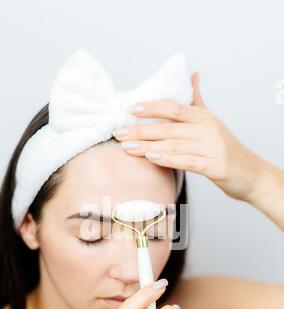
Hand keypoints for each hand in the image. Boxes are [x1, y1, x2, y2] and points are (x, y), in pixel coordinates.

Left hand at [113, 72, 263, 202]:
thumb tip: (192, 75)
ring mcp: (211, 148)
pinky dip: (169, 159)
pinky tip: (152, 158)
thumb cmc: (225, 148)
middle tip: (118, 132)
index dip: (151, 107)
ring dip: (147, 146)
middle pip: (168, 128)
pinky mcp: (214, 167)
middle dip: (140, 130)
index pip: (173, 108)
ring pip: (174, 145)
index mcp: (203, 117)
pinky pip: (188, 162)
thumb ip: (198, 100)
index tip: (130, 109)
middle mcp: (207, 130)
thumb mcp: (211, 121)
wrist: (250, 173)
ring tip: (127, 147)